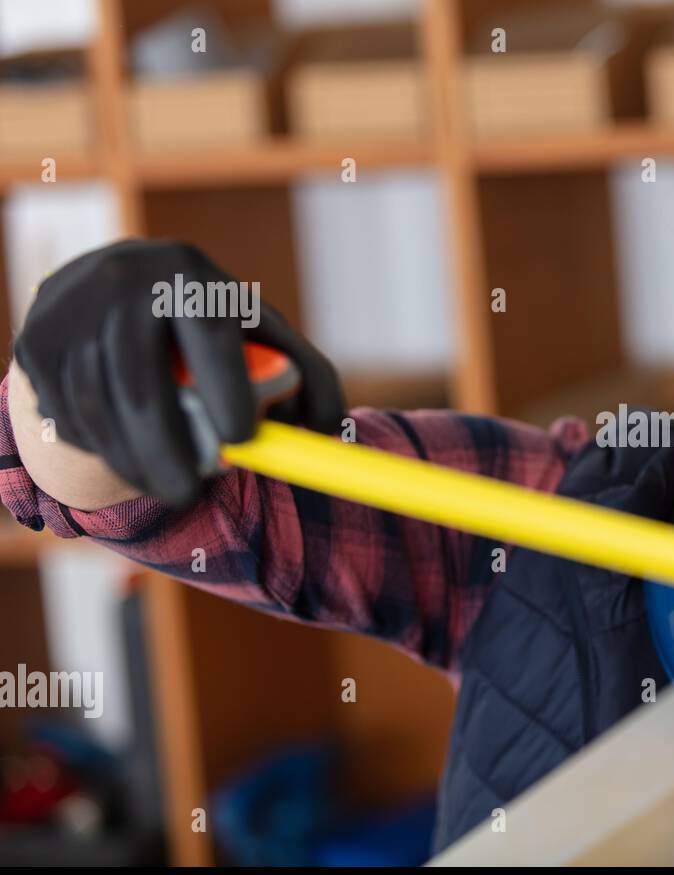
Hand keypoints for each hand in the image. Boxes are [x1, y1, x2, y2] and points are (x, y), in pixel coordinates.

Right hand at [13, 238, 342, 505]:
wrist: (117, 283)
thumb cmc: (207, 320)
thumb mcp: (260, 331)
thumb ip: (307, 376)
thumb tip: (329, 431)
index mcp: (190, 275)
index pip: (207, 333)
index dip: (227, 390)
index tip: (242, 440)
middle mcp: (125, 284)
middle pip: (140, 385)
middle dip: (167, 452)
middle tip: (189, 494)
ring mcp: (71, 314)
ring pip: (99, 408)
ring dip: (132, 460)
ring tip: (167, 485)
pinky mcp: (37, 345)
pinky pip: (67, 413)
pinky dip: (100, 446)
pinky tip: (128, 453)